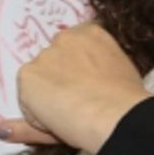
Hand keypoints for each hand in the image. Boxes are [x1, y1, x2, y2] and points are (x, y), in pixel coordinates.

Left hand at [0, 23, 151, 153]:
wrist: (115, 115)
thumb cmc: (126, 101)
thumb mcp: (119, 79)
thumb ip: (99, 72)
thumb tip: (67, 83)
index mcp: (92, 33)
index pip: (77, 45)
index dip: (79, 68)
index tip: (89, 86)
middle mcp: (64, 38)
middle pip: (55, 60)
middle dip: (61, 78)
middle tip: (80, 102)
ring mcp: (44, 57)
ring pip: (39, 79)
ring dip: (48, 95)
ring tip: (70, 116)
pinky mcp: (28, 76)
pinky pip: (27, 98)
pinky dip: (36, 113)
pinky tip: (57, 121)